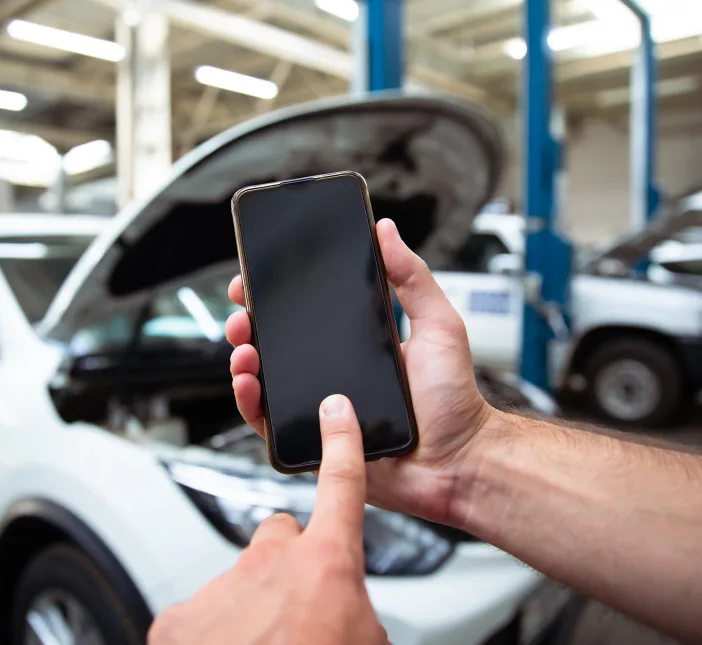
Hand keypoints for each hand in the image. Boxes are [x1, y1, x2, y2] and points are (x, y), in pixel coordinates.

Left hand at [148, 395, 387, 644]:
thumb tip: (343, 611)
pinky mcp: (178, 617)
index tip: (337, 411)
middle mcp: (269, 564)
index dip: (341, 443)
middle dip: (288, 564)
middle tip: (296, 612)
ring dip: (251, 609)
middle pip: (281, 536)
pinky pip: (201, 612)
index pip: (341, 486)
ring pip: (240, 582)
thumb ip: (354, 611)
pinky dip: (212, 634)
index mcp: (326, 565)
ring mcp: (220, 587)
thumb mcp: (365, 642)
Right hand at [225, 218, 493, 525]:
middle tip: (243, 315)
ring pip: (267, 382)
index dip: (274, 298)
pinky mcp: (315, 443)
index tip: (255, 281)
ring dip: (245, 361)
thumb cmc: (454, 400)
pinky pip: (271, 426)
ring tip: (245, 350)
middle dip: (249, 326)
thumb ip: (413, 278)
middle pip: (276, 346)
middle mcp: (334, 374)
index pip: (305, 315)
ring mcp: (322, 408)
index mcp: (356, 344)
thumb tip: (385, 231)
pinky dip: (251, 406)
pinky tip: (249, 386)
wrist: (458, 461)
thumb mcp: (439, 325)